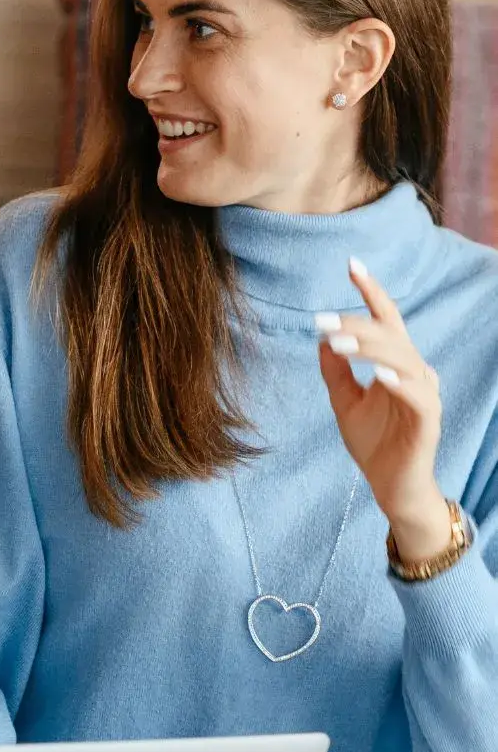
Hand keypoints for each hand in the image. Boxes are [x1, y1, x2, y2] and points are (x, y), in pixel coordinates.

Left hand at [317, 257, 450, 553]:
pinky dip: (400, 382)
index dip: (371, 292)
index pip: (386, 321)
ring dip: (372, 349)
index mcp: (395, 364)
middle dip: (358, 325)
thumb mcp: (345, 403)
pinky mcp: (428, 421)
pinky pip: (418, 396)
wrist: (390, 487)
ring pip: (404, 359)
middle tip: (323, 321)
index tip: (352, 264)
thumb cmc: (374, 444)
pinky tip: (379, 375)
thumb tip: (322, 338)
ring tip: (340, 343)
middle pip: (391, 336)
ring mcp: (424, 395)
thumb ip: (336, 372)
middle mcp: (414, 373)